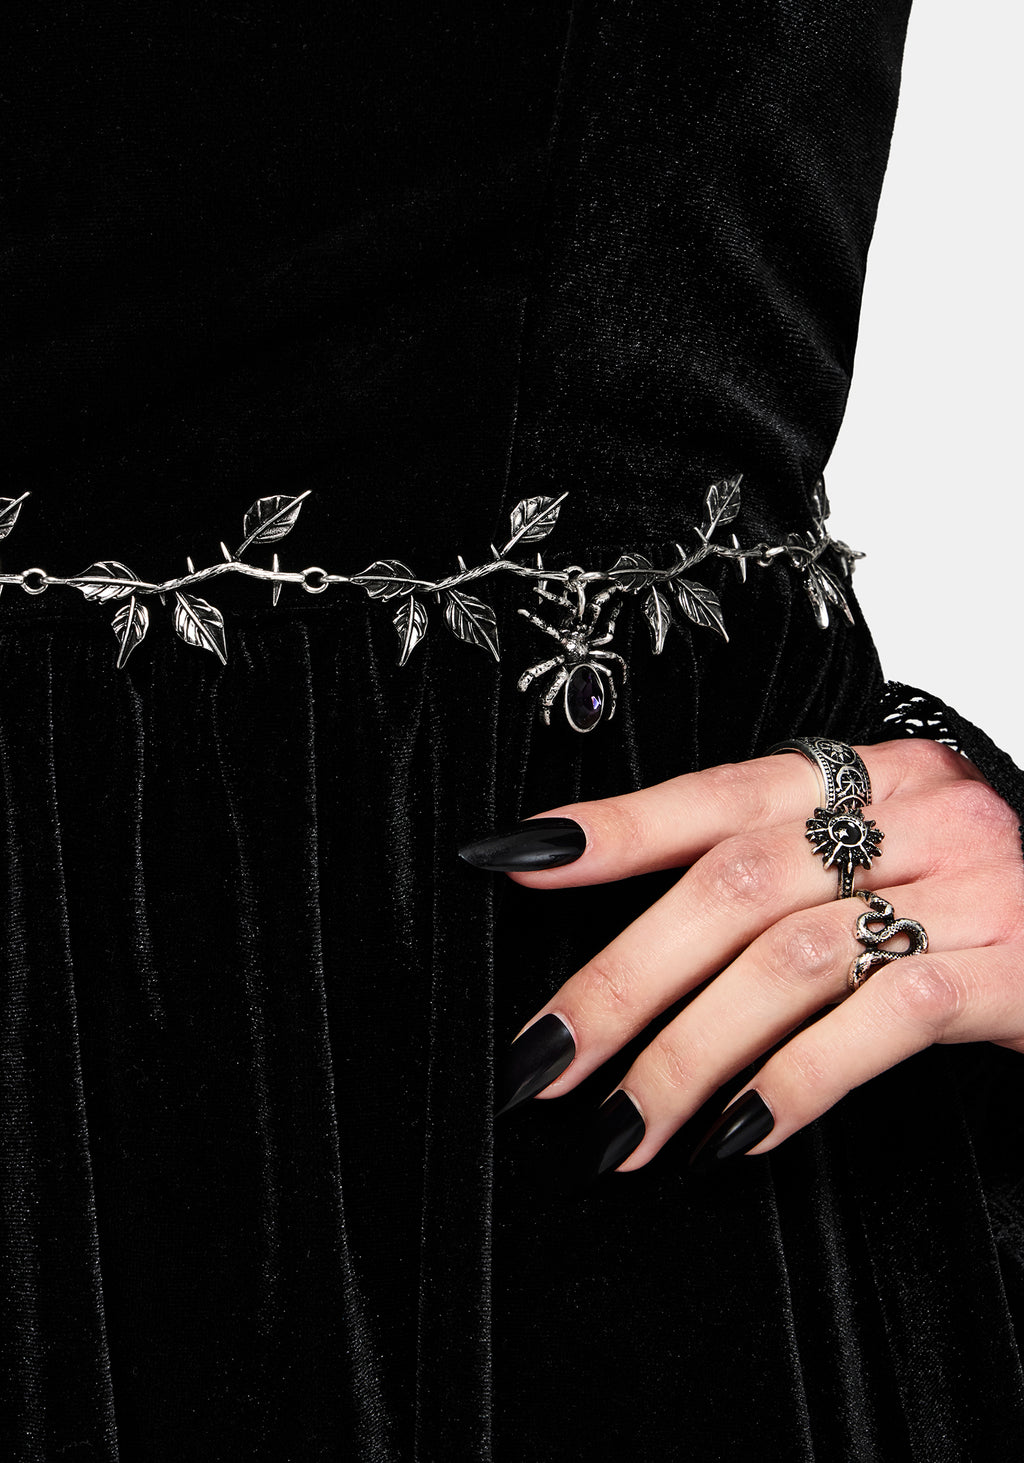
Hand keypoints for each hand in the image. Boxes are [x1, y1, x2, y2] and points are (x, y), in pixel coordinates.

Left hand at [459, 740, 1023, 1173]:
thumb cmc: (986, 897)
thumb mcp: (889, 856)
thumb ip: (787, 874)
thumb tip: (644, 945)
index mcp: (866, 775)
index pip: (713, 794)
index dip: (609, 828)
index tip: (508, 860)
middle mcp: (912, 812)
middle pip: (732, 884)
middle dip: (621, 977)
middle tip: (543, 1057)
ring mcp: (969, 883)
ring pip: (790, 958)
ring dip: (686, 1052)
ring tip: (619, 1128)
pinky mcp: (1016, 966)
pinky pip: (883, 1019)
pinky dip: (795, 1081)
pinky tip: (735, 1136)